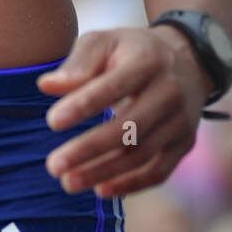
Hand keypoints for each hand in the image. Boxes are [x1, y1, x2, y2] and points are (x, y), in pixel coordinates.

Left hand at [36, 25, 213, 198]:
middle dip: (89, 149)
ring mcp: (181, 120)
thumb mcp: (105, 42)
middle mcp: (169, 92)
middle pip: (128, 127)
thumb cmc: (130, 50)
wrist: (186, 59)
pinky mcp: (185, 143)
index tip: (52, 122)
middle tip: (53, 165)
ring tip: (68, 182)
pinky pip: (159, 171)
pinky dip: (130, 184)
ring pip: (141, 154)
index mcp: (146, 61)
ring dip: (103, 172)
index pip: (112, 86)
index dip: (83, 105)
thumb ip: (77, 64)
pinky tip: (100, 190)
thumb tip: (45, 86)